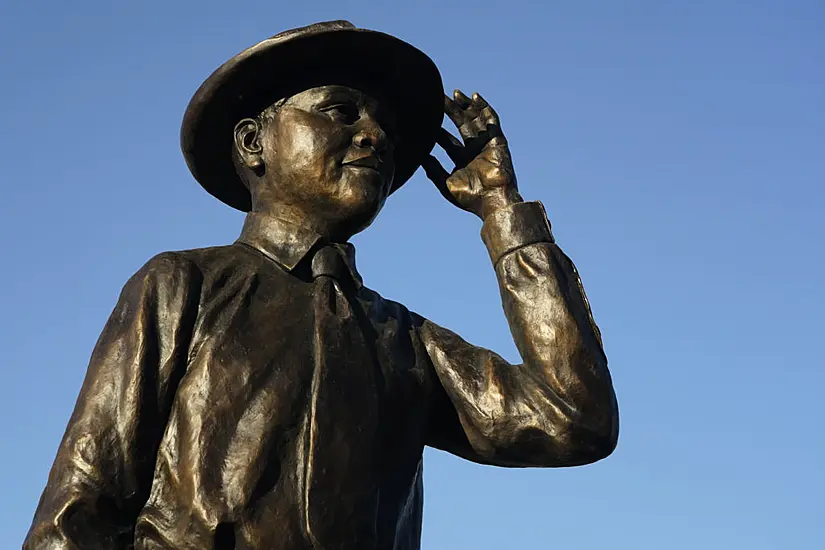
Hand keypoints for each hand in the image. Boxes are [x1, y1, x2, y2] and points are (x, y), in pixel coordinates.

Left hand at [422, 89, 521, 218]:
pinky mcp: (497, 141)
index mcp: (462, 161)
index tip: (425, 119)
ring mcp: (486, 144)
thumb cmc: (469, 198)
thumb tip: (419, 156)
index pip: (447, 140)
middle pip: (461, 125)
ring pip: (475, 119)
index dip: (437, 130)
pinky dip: (484, 108)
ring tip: (455, 93)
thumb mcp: (445, 183)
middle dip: (451, 111)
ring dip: (466, 106)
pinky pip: (491, 120)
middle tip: (438, 98)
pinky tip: (474, 97)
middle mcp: (474, 150)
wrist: (493, 200)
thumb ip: (433, 169)